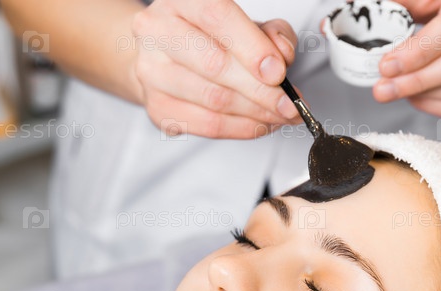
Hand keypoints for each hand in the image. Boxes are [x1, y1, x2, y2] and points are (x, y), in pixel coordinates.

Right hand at [130, 0, 300, 138]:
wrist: (162, 55)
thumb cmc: (205, 36)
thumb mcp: (243, 23)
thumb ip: (269, 32)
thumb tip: (282, 56)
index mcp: (181, 0)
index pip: (217, 18)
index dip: (252, 48)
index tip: (278, 72)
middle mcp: (158, 31)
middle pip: (215, 65)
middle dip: (261, 90)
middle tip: (289, 104)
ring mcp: (151, 72)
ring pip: (213, 100)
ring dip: (256, 114)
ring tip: (280, 115)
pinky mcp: (157, 107)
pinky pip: (206, 125)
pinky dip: (241, 128)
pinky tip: (259, 124)